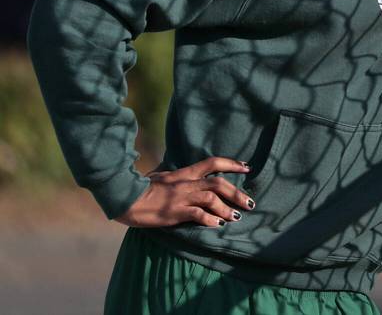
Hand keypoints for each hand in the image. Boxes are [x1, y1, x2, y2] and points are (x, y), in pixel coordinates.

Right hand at [115, 157, 254, 227]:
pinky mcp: (175, 212)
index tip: (246, 168)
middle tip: (250, 203)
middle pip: (219, 184)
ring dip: (227, 209)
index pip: (213, 163)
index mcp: (185, 173)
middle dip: (237, 193)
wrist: (125, 197)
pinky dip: (210, 220)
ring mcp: (181, 197)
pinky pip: (197, 215)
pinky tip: (217, 225)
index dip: (232, 164)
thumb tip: (180, 173)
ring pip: (212, 200)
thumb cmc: (141, 187)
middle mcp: (187, 183)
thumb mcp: (161, 176)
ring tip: (236, 218)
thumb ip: (176, 176)